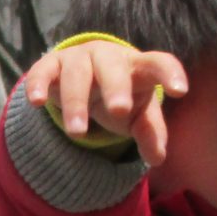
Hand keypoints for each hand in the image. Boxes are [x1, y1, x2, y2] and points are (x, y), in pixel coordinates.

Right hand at [19, 39, 189, 164]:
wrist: (85, 76)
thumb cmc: (120, 95)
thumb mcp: (138, 115)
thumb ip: (150, 132)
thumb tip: (157, 158)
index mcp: (137, 67)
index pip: (158, 63)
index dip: (169, 73)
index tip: (180, 90)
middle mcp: (108, 57)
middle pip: (113, 67)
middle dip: (116, 87)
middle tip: (119, 111)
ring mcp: (78, 59)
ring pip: (76, 74)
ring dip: (76, 102)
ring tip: (78, 133)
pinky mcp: (51, 65)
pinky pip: (43, 71)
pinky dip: (38, 84)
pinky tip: (36, 102)